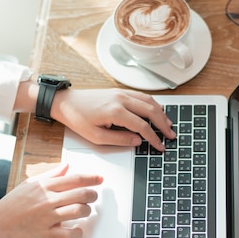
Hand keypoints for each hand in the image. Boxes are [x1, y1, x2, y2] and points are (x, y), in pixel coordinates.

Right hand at [0, 164, 101, 237]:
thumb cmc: (11, 205)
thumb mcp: (29, 184)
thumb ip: (50, 175)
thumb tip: (66, 167)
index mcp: (44, 186)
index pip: (75, 178)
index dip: (91, 178)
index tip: (100, 179)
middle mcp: (48, 200)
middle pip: (81, 194)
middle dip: (93, 195)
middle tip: (93, 197)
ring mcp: (47, 217)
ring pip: (78, 211)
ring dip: (87, 211)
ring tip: (85, 211)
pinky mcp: (45, 233)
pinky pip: (68, 233)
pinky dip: (77, 232)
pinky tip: (77, 230)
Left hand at [51, 88, 175, 150]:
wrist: (67, 102)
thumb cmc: (78, 119)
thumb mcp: (96, 137)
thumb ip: (119, 139)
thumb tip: (137, 141)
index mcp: (115, 112)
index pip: (142, 126)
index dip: (154, 138)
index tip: (160, 146)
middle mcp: (121, 99)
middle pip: (150, 111)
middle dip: (163, 124)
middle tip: (171, 135)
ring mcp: (121, 93)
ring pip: (149, 101)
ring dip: (160, 112)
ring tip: (168, 124)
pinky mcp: (120, 91)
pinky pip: (141, 96)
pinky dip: (152, 104)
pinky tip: (157, 110)